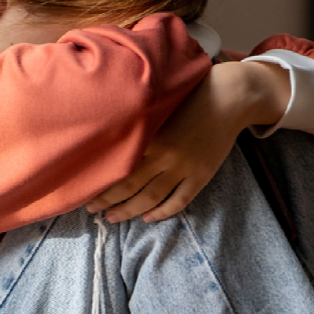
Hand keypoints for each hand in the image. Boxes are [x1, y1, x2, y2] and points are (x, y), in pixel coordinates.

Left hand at [86, 59, 290, 222]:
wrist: (230, 97)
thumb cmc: (191, 95)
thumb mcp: (160, 103)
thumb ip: (138, 120)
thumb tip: (110, 131)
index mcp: (151, 134)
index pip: (119, 165)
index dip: (100, 180)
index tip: (83, 188)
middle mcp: (165, 154)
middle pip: (130, 185)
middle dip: (108, 200)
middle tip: (91, 209)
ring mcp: (185, 167)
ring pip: (152, 197)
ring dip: (130, 210)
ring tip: (112, 218)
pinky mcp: (202, 175)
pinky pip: (180, 200)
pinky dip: (163, 212)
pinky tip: (148, 217)